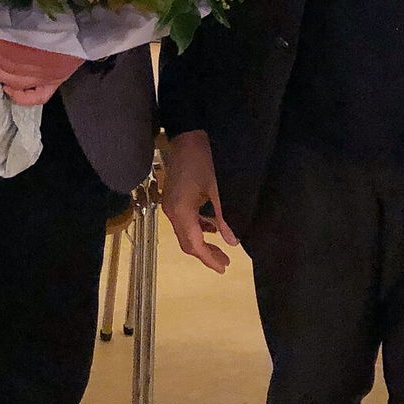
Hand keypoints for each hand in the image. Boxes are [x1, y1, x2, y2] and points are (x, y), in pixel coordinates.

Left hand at [0, 3, 80, 104]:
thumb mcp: (50, 3)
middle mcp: (46, 63)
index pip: (6, 44)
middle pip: (6, 62)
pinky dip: (19, 96)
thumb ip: (29, 5)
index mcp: (44, 40)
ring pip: (14, 79)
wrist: (102, 21)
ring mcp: (51, 76)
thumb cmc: (75, 8)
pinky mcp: (57, 82)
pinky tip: (5, 88)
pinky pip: (36, 96)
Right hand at [161, 130, 237, 274]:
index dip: (208, 258)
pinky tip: (211, 226)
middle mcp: (172, 210)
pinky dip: (198, 227)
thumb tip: (232, 242)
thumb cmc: (204, 160)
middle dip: (205, 253)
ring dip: (202, 241)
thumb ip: (224, 216)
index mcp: (180, 210)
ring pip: (185, 231)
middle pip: (187, 240)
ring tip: (221, 248)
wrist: (188, 135)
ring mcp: (171, 202)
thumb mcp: (219, 188)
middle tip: (225, 262)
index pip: (193, 243)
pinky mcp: (174, 195)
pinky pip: (185, 219)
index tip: (224, 268)